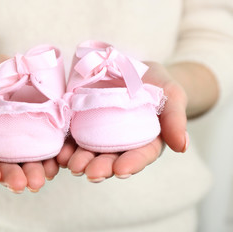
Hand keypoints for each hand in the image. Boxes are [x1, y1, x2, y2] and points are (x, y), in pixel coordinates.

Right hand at [0, 56, 58, 192]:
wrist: (3, 65)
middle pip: (5, 166)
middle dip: (14, 176)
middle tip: (23, 184)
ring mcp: (23, 138)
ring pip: (29, 160)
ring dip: (37, 171)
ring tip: (44, 176)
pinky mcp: (43, 128)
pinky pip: (50, 144)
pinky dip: (56, 154)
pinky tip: (61, 159)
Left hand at [57, 61, 188, 180]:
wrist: (134, 69)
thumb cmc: (158, 84)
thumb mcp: (172, 94)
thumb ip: (176, 118)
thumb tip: (182, 147)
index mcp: (145, 141)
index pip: (140, 156)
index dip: (131, 164)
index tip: (121, 171)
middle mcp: (121, 143)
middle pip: (112, 159)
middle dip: (101, 167)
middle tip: (90, 173)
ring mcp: (100, 134)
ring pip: (90, 152)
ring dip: (80, 160)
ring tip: (70, 164)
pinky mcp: (82, 123)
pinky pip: (73, 137)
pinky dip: (66, 145)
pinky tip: (59, 151)